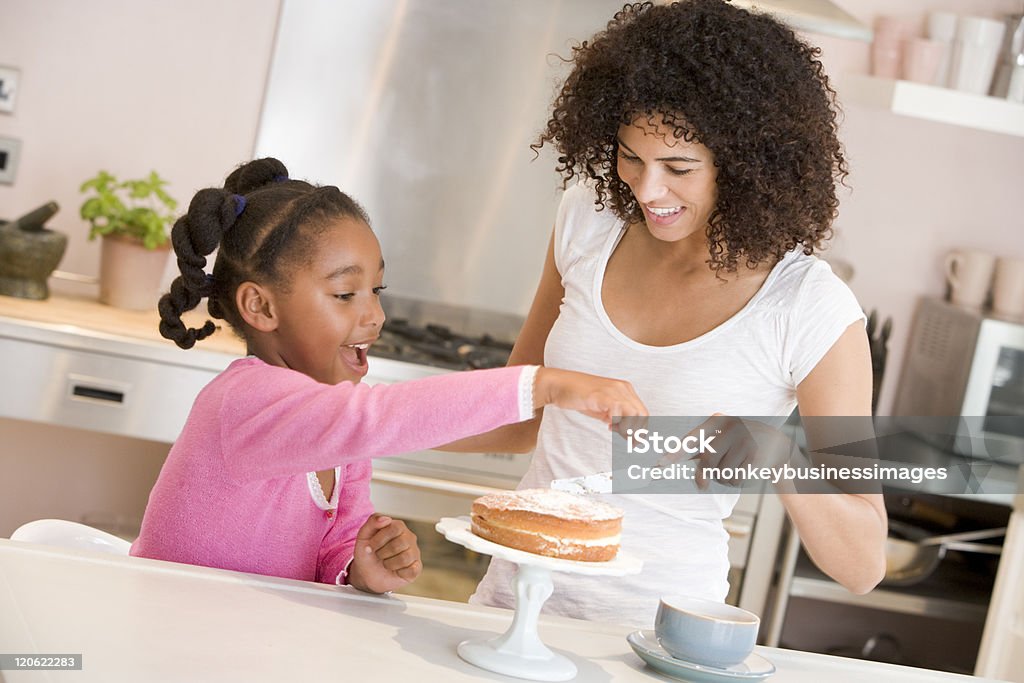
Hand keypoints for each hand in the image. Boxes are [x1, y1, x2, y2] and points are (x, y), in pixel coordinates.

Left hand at [347, 513, 421, 593]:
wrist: (367, 574)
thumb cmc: (368, 553)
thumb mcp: (364, 536)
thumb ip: (372, 521)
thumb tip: (386, 518)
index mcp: (398, 526)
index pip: (395, 528)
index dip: (380, 539)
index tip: (369, 547)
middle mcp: (409, 538)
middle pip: (400, 543)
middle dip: (383, 553)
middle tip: (378, 555)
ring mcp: (414, 553)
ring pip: (405, 558)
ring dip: (389, 564)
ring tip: (386, 563)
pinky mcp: (416, 568)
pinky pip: (412, 570)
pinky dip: (399, 572)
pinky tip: (395, 570)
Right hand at [534, 367, 647, 435]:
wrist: (559, 385)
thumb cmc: (579, 396)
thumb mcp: (603, 409)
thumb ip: (616, 418)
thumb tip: (627, 434)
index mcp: (624, 390)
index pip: (642, 411)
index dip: (641, 429)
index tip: (635, 441)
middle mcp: (621, 388)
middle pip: (641, 413)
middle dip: (638, 432)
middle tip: (630, 443)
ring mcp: (612, 390)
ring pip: (633, 413)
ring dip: (628, 428)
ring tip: (618, 433)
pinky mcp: (601, 394)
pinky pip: (617, 410)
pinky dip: (616, 421)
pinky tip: (607, 424)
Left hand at [660, 414, 795, 489]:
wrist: (778, 444)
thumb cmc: (741, 443)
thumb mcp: (723, 436)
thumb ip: (702, 445)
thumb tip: (672, 460)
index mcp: (718, 422)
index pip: (693, 439)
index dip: (676, 452)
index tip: (660, 464)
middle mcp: (731, 428)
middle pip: (707, 462)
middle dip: (704, 476)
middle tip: (702, 483)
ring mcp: (745, 441)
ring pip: (722, 473)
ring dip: (724, 479)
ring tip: (734, 468)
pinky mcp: (756, 457)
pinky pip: (736, 479)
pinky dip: (737, 482)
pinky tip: (745, 471)